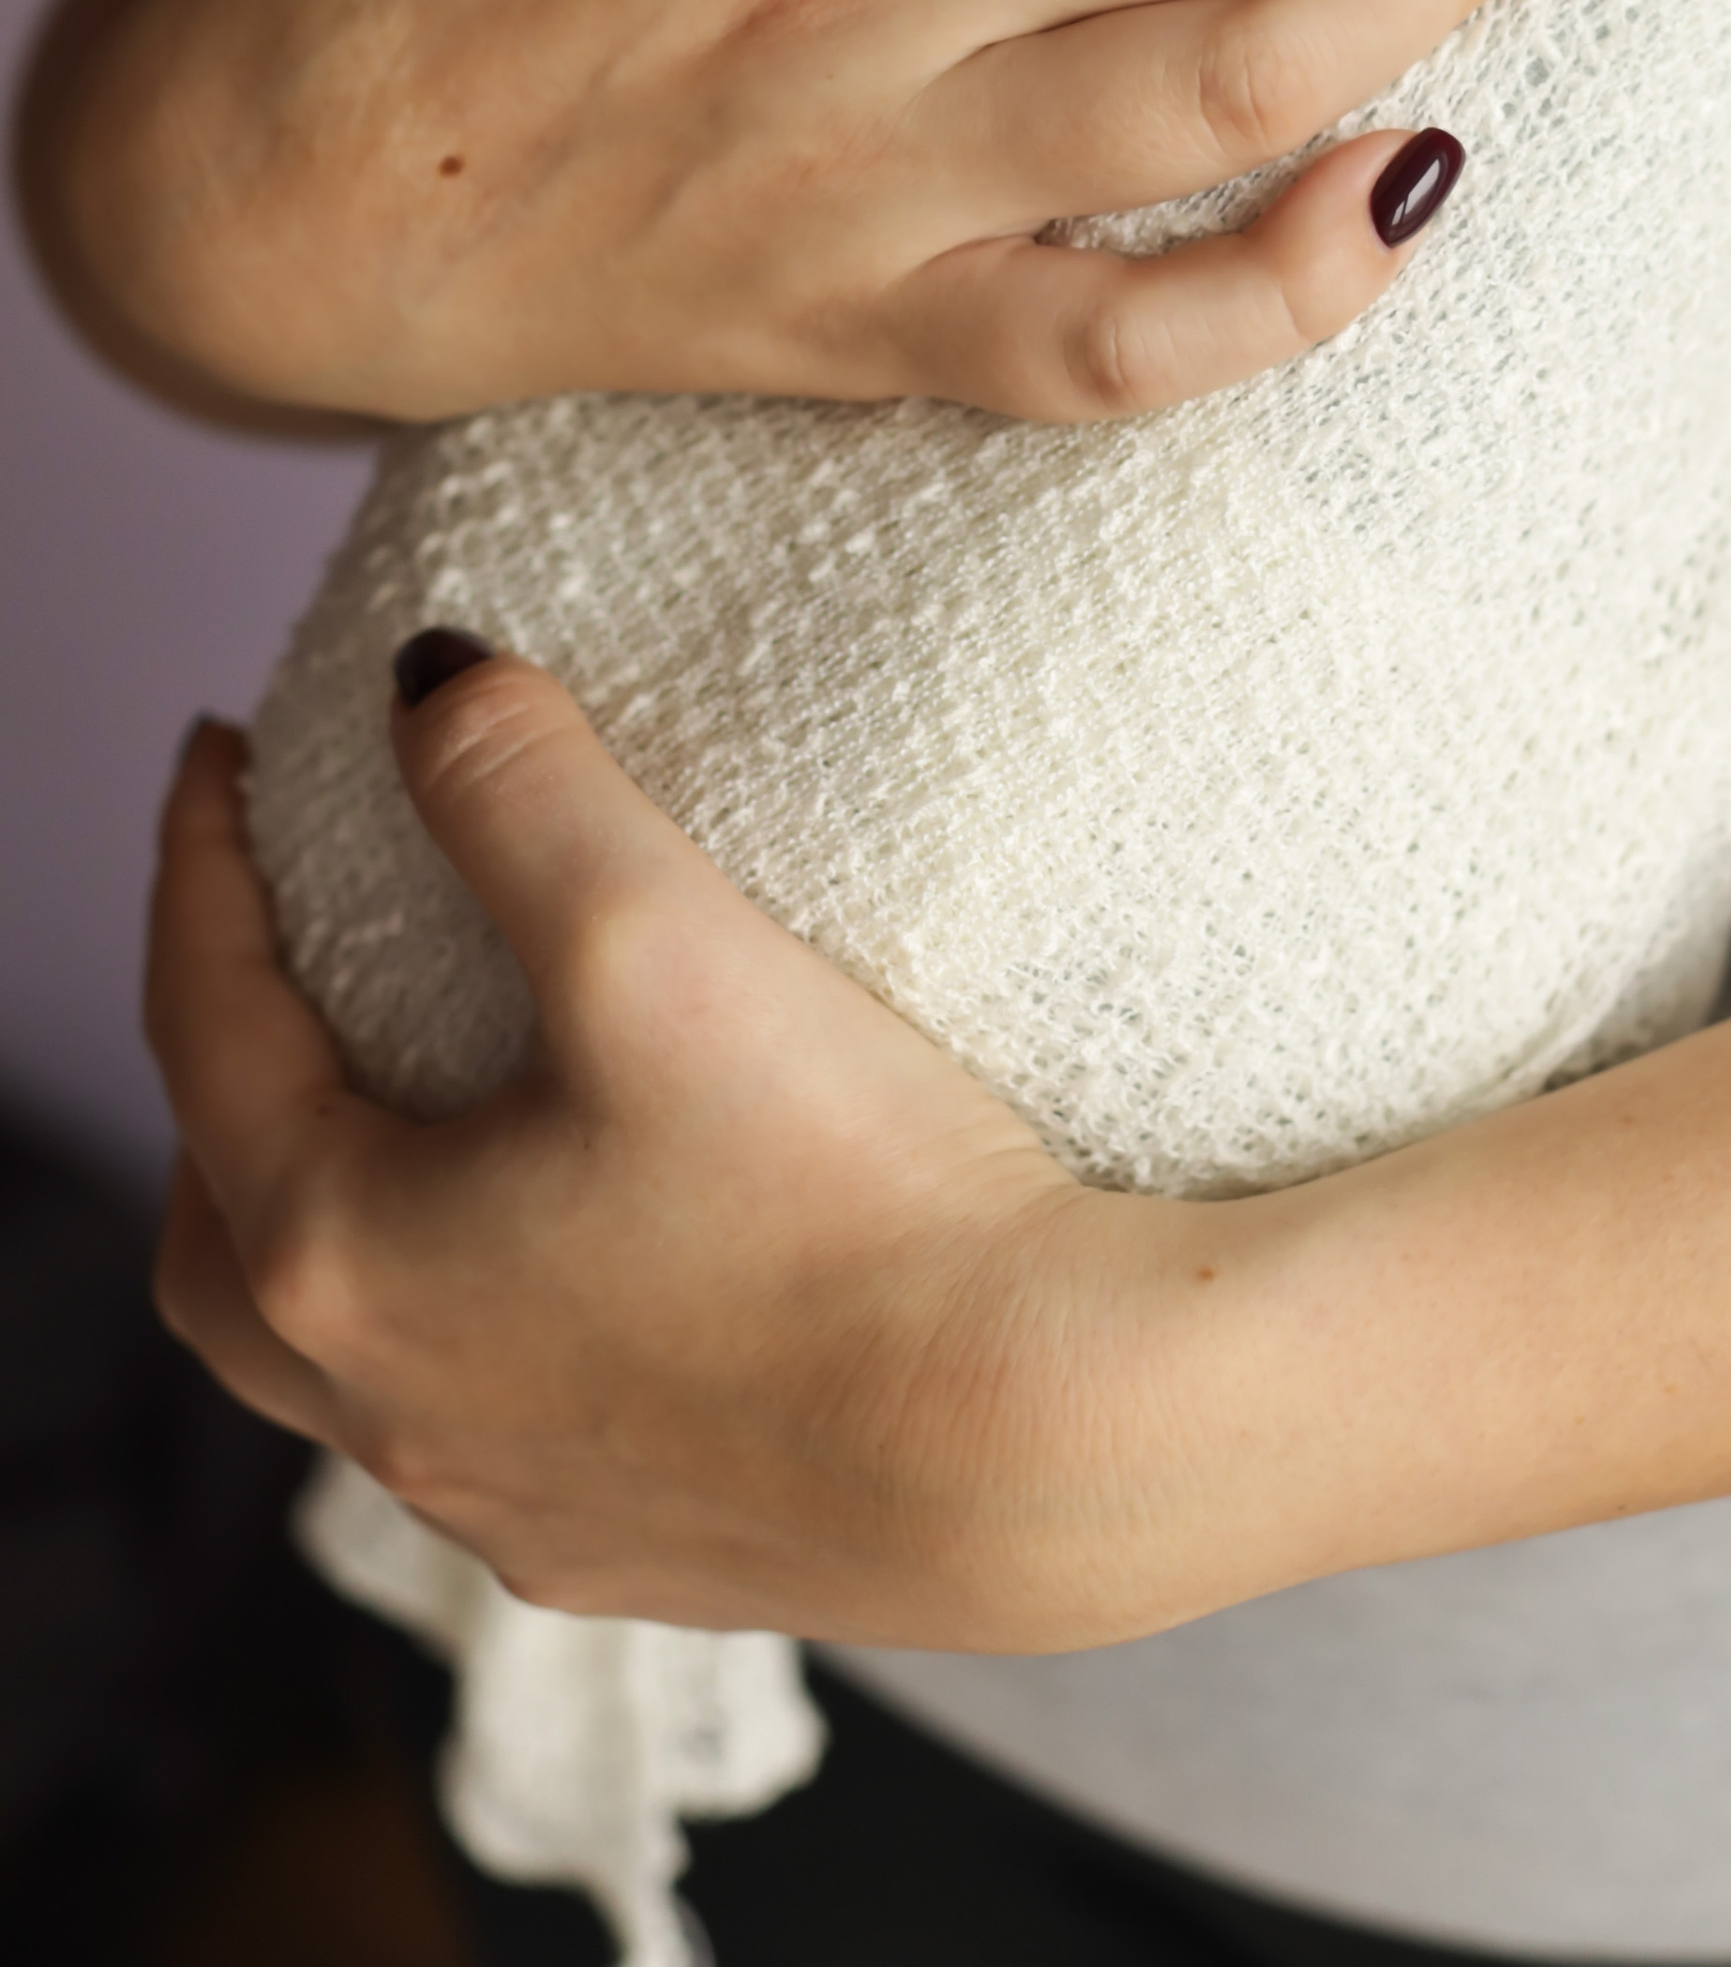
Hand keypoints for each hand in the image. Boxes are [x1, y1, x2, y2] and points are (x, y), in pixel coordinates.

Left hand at [148, 673, 1208, 1649]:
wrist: (1036, 1440)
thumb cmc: (845, 1197)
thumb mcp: (656, 942)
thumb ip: (515, 789)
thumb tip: (426, 680)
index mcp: (349, 1261)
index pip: (205, 1025)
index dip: (197, 864)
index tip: (222, 749)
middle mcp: (397, 1410)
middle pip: (220, 1239)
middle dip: (218, 1082)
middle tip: (262, 958)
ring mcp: (511, 1500)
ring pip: (343, 1360)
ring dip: (332, 1222)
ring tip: (402, 1110)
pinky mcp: (636, 1549)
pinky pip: (486, 1429)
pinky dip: (466, 1322)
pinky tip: (567, 1265)